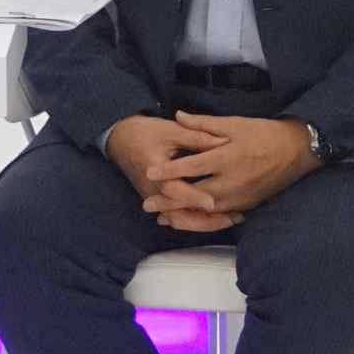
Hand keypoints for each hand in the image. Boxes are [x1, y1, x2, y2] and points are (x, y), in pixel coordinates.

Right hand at [105, 115, 240, 232]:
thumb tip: (224, 142)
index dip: (192, 197)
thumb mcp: (170, 130)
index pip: (172, 189)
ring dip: (204, 223)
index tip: (212, 203)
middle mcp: (152, 189)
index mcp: (153, 169)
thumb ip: (196, 137)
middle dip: (205, 220)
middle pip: (177, 215)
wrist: (120, 140)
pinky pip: (178, 216)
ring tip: (231, 220)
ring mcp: (154, 198)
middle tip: (233, 218)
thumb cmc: (146, 133)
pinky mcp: (159, 201)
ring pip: (179, 220)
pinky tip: (219, 218)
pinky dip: (197, 220)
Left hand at [139, 112, 322, 227]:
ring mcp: (243, 196)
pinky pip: (223, 215)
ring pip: (208, 210)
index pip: (193, 166)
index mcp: (228, 157)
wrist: (297, 150)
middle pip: (197, 194)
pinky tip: (188, 219)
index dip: (170, 170)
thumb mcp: (234, 123)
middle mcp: (234, 180)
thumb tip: (178, 116)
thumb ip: (204, 123)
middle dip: (171, 201)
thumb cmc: (263, 133)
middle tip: (147, 204)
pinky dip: (204, 219)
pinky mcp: (249, 204)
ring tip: (163, 217)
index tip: (149, 173)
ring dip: (185, 214)